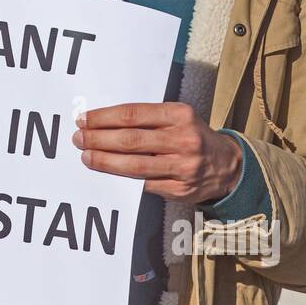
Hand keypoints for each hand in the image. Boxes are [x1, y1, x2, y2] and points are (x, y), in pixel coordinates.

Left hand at [72, 102, 241, 203]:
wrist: (227, 165)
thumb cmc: (191, 136)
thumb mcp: (177, 117)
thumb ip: (146, 118)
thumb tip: (102, 122)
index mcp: (180, 115)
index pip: (133, 114)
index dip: (104, 118)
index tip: (84, 120)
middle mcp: (183, 139)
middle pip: (130, 140)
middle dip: (98, 139)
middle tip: (78, 139)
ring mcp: (183, 167)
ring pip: (135, 165)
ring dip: (105, 161)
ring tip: (86, 157)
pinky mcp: (180, 189)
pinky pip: (144, 184)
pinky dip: (123, 179)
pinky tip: (107, 173)